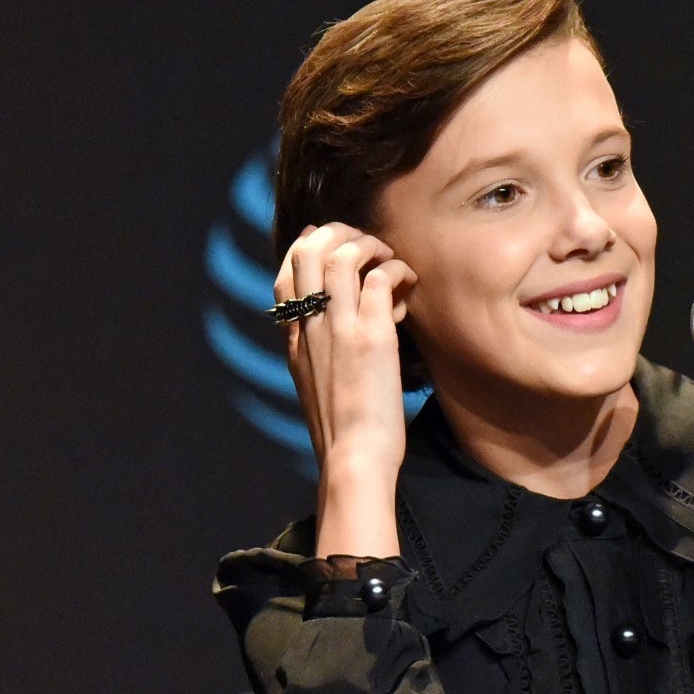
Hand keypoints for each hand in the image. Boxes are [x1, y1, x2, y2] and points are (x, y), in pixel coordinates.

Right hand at [278, 221, 414, 557]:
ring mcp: (339, 329)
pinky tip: (408, 286)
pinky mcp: (372, 336)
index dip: (307, 245)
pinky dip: (397, 270)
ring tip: (389, 260)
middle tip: (367, 245)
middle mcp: (311, 327)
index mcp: (295, 340)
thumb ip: (314, 350)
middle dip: (338, 232)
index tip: (333, 243)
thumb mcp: (314, 386)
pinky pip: (381, 279)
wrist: (352, 461)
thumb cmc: (342, 432)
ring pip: (342, 254)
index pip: (285, 273)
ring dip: (370, 245)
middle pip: (307, 250)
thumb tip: (320, 327)